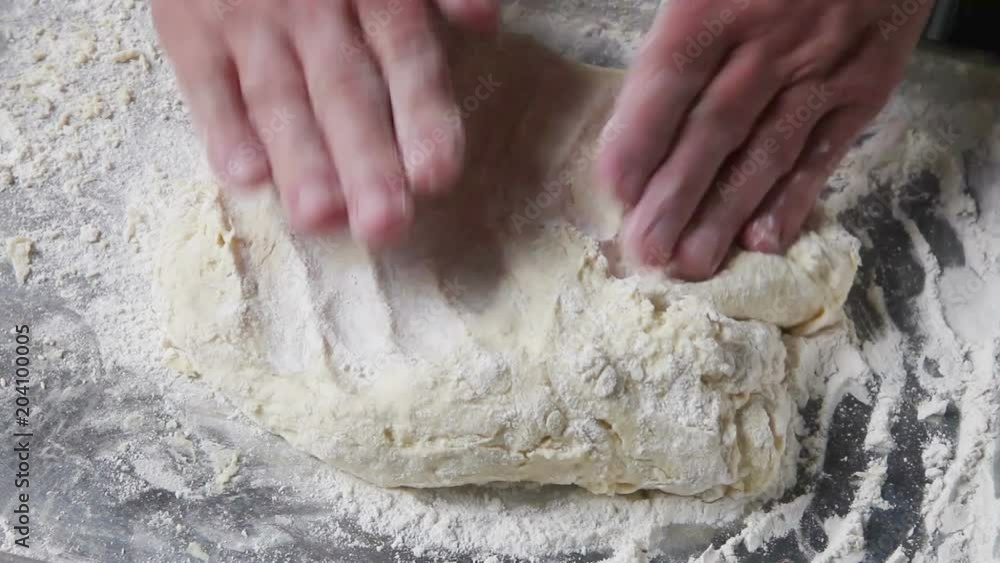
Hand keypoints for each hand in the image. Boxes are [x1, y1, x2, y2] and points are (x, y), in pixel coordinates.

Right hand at [153, 0, 495, 246]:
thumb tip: (483, 20)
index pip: (407, 60)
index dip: (423, 118)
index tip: (437, 176)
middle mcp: (315, 7)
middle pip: (346, 92)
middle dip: (366, 160)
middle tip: (385, 224)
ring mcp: (249, 17)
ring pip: (279, 96)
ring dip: (300, 158)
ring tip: (319, 217)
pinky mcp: (189, 23)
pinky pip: (205, 80)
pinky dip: (222, 127)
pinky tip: (244, 177)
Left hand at [598, 0, 931, 279]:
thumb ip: (679, 25)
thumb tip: (635, 100)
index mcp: (718, 0)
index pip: (670, 77)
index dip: (640, 138)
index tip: (616, 192)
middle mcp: (770, 39)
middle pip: (713, 129)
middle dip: (676, 198)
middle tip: (647, 252)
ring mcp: (824, 67)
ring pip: (765, 151)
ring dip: (726, 214)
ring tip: (692, 265)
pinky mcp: (868, 86)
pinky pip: (825, 151)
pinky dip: (794, 198)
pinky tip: (762, 240)